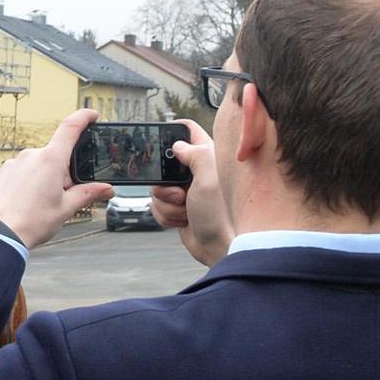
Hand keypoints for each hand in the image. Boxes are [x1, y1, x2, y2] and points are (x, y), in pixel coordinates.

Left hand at [0, 109, 114, 248]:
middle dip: (60, 172)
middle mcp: (29, 156)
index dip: (83, 118)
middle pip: (53, 156)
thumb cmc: (31, 223)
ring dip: (41, 178)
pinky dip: (25, 184)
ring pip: (34, 165)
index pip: (70, 128)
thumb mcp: (66, 208)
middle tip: (60, 195)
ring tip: (38, 204)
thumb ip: (87, 194)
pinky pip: (18, 173)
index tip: (91, 115)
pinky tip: (24, 203)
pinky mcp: (0, 174)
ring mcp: (12, 164)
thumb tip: (105, 189)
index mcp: (50, 160)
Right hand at [149, 120, 232, 265]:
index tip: (159, 142)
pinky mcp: (180, 209)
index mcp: (208, 156)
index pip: (187, 132)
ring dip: (167, 203)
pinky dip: (166, 216)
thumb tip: (177, 147)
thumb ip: (194, 154)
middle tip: (179, 191)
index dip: (171, 133)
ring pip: (158, 189)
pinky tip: (183, 221)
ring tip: (186, 210)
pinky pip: (158, 207)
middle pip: (164, 165)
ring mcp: (188, 191)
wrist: (220, 248)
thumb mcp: (208, 177)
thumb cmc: (221, 214)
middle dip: (163, 182)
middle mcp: (197, 172)